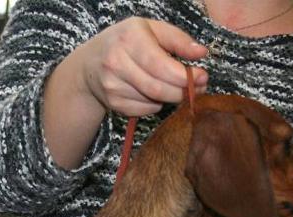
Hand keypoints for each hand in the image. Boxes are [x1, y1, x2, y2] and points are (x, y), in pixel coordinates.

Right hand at [77, 17, 208, 116]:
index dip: (184, 76)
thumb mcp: (150, 29)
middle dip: (182, 91)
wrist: (89, 64)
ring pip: (153, 101)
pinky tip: (155, 92)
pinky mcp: (113, 103)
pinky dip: (157, 104)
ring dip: (171, 97)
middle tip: (197, 87)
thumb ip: (177, 39)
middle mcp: (116, 63)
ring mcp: (112, 86)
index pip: (161, 65)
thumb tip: (201, 53)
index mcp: (129, 39)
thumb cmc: (126, 41)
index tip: (203, 77)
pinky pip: (145, 110)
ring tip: (176, 87)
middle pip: (158, 88)